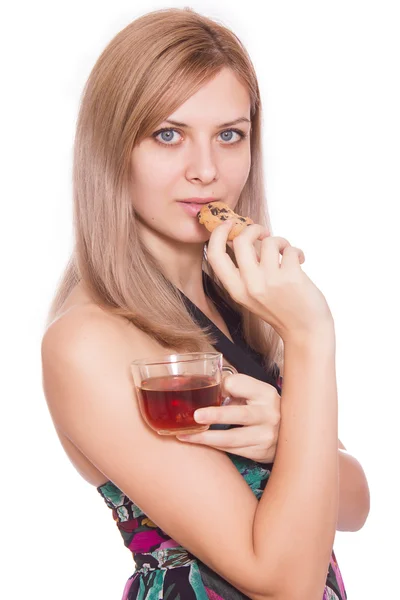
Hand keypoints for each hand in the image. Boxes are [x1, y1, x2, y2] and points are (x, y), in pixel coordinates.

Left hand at [176, 373, 280, 462]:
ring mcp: (266, 436)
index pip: (241, 384)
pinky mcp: (260, 452)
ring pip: (233, 438)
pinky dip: (213, 446)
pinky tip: (199, 442)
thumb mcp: (256, 393)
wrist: (289, 434)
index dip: (225, 385)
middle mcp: (268, 414)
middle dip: (217, 416)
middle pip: (240, 414)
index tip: (211, 388)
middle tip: (196, 416)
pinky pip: (232, 450)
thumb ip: (235, 387)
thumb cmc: (263, 408)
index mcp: (265, 393)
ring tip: (185, 435)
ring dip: (206, 437)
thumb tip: (208, 382)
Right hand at [207, 220, 333, 342]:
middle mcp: (250, 285)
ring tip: (286, 252)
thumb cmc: (281, 310)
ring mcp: (270, 281)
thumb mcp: (253, 294)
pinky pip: (289, 249)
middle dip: (253, 228)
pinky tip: (299, 261)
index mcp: (236, 290)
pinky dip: (296, 251)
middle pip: (241, 241)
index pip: (215, 256)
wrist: (306, 330)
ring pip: (268, 241)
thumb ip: (245, 270)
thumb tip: (242, 238)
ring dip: (280, 241)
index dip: (218, 235)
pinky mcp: (290, 277)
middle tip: (263, 233)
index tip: (228, 224)